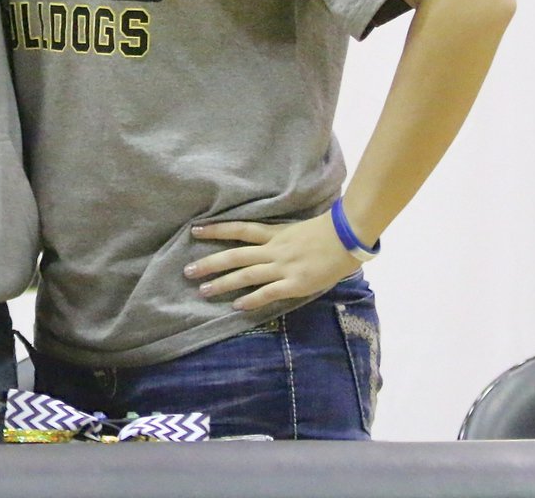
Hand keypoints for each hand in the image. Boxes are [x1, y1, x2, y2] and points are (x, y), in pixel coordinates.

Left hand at [184, 214, 359, 312]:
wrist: (347, 237)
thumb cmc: (326, 232)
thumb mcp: (296, 229)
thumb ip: (280, 237)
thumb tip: (265, 242)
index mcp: (274, 233)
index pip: (238, 229)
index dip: (216, 230)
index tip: (195, 230)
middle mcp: (273, 249)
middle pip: (235, 255)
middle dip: (210, 263)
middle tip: (188, 270)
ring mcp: (283, 266)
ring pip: (246, 275)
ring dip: (223, 283)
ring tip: (203, 290)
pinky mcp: (295, 283)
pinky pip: (268, 292)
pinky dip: (252, 299)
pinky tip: (237, 305)